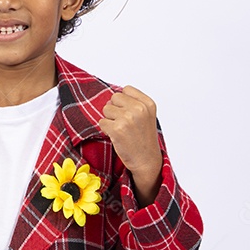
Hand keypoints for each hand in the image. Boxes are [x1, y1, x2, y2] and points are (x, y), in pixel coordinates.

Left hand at [98, 86, 162, 204]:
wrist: (146, 160)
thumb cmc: (143, 138)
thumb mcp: (146, 115)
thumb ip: (133, 103)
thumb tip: (110, 98)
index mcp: (148, 103)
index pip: (126, 89)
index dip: (123, 101)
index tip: (129, 113)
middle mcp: (139, 109)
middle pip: (114, 98)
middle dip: (115, 109)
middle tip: (124, 123)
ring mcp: (128, 118)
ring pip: (106, 109)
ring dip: (109, 119)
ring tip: (121, 130)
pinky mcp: (117, 129)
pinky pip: (101, 122)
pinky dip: (106, 130)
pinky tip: (117, 136)